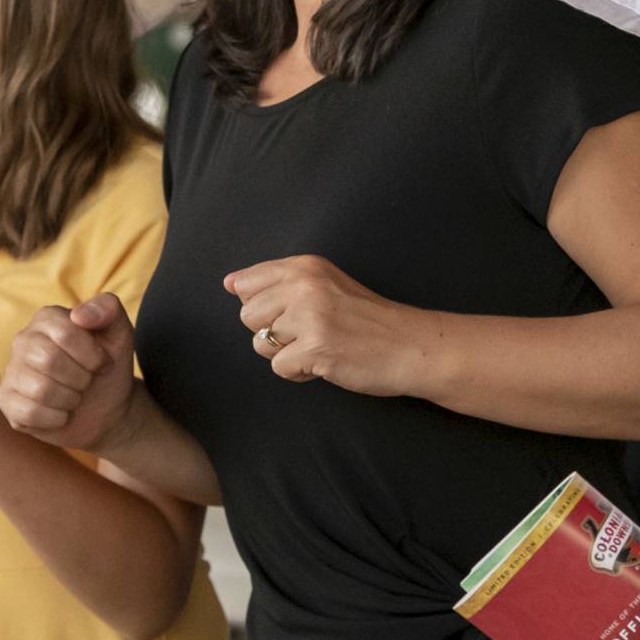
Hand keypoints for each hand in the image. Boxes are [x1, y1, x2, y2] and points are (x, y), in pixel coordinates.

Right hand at [1, 294, 138, 451]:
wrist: (105, 409)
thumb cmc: (107, 367)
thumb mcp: (120, 334)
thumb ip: (107, 308)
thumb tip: (78, 314)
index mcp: (47, 317)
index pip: (65, 333)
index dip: (92, 355)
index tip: (102, 363)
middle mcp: (23, 339)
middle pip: (49, 360)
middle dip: (80, 378)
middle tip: (87, 381)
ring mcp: (12, 370)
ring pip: (40, 389)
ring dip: (70, 399)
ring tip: (74, 395)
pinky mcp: (7, 401)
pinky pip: (29, 413)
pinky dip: (56, 418)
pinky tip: (61, 413)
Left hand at [230, 255, 422, 396]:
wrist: (410, 345)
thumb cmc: (367, 319)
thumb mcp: (325, 284)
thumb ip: (278, 282)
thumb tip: (230, 284)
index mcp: (305, 266)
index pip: (248, 282)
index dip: (263, 305)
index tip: (289, 313)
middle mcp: (304, 285)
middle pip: (248, 315)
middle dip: (273, 330)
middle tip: (310, 332)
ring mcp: (310, 317)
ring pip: (260, 342)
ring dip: (286, 353)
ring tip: (318, 346)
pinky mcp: (315, 348)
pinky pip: (279, 367)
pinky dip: (300, 372)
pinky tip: (325, 362)